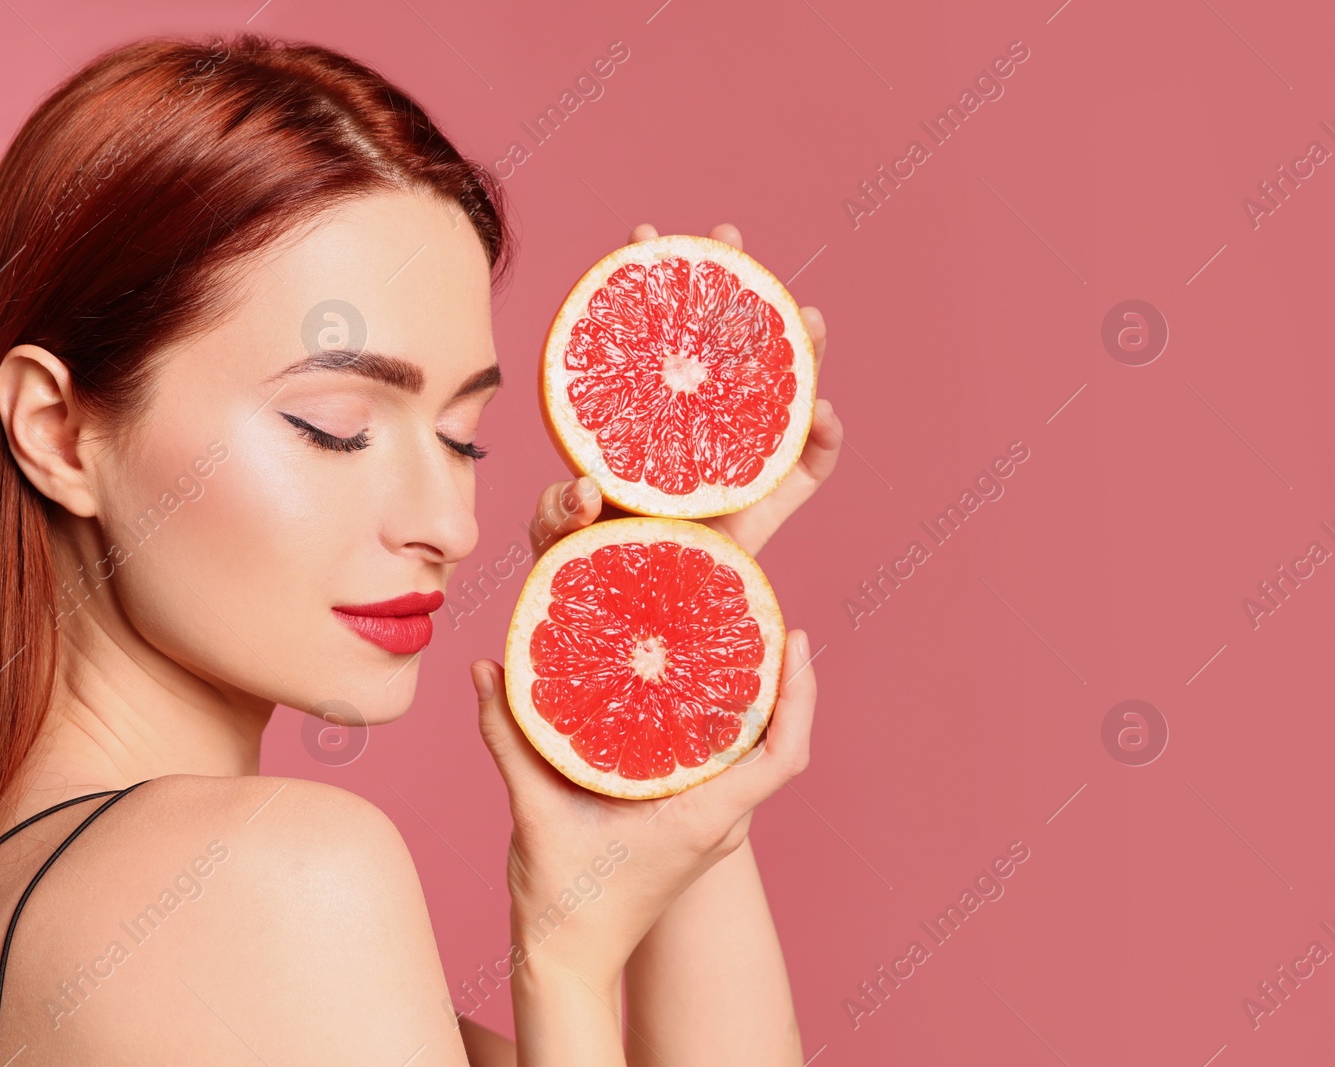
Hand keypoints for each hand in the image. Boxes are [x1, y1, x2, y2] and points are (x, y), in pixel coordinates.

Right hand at [469, 628, 817, 987]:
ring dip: (752, 701)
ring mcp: (710, 827)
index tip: (797, 639)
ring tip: (732, 640)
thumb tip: (485, 670)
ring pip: (752, 755)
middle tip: (756, 617)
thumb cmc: (562, 902)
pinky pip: (726, 768)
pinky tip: (692, 689)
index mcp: (702, 819)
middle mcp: (719, 822)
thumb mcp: (532, 812)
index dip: (801, 696)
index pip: (782, 755)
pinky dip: (721, 726)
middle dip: (779, 680)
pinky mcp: (694, 827)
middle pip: (774, 743)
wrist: (568, 962)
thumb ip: (509, 737)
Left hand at [529, 222, 842, 560]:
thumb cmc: (591, 573)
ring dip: (798, 350)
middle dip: (730, 288)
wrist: (634, 623)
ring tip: (807, 316)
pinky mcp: (769, 510)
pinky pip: (807, 470)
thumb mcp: (557, 538)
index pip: (649, 342)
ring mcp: (736, 464)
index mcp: (643, 423)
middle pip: (721, 347)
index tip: (644, 237)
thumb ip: (558, 514)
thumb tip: (587, 489)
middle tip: (728, 239)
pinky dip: (824, 442)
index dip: (648, 286)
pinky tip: (823, 415)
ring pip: (775, 393)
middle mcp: (694, 431)